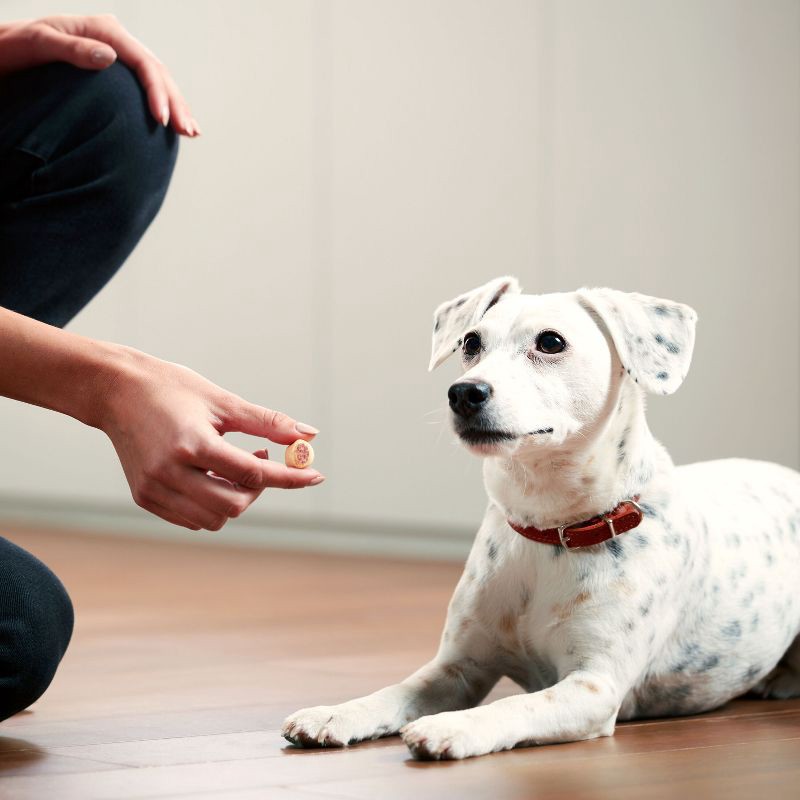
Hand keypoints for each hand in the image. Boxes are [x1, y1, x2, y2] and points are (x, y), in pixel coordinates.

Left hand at [0, 14, 198, 135]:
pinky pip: (146, 88)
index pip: (143, 62)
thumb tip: (111, 57)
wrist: (6, 52)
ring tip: (190, 132)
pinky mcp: (115, 72)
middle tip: (188, 131)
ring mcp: (116, 55)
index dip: (157, 92)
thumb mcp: (38, 45)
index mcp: (103, 30)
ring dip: (176, 106)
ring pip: (158, 80)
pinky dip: (163, 105)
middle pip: (157, 71)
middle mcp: (114, 40)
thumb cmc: (15, 49)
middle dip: (176, 103)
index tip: (161, 121)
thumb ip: (73, 50)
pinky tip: (173, 124)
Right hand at [100, 348, 324, 531]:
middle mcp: (170, 472)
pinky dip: (212, 505)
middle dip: (258, 489)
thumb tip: (310, 435)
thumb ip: (268, 422)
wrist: (115, 391)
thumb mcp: (224, 401)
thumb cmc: (174, 389)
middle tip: (260, 461)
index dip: (290, 477)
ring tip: (232, 467)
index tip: (316, 476)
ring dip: (235, 499)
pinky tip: (212, 477)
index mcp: (192, 444)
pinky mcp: (144, 498)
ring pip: (214, 519)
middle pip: (234, 504)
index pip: (253, 474)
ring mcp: (154, 489)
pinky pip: (192, 519)